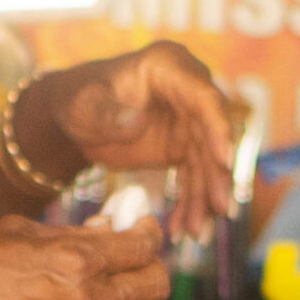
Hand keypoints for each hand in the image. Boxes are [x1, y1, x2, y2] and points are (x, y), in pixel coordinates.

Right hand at [0, 217, 170, 299]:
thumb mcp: (17, 231)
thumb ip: (70, 232)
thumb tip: (106, 229)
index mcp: (78, 262)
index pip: (143, 247)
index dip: (148, 231)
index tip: (141, 224)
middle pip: (154, 287)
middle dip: (151, 265)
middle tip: (132, 253)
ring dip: (115, 292)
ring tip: (81, 276)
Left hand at [29, 41, 237, 237]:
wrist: (75, 118)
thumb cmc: (78, 100)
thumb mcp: (84, 105)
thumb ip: (106, 113)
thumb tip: (136, 123)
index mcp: (168, 66)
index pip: (203, 97)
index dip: (218, 129)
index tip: (224, 161)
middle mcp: (188, 91)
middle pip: (213, 135)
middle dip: (217, 175)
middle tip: (219, 210)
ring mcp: (189, 121)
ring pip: (208, 163)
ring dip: (204, 199)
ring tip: (196, 233)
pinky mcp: (185, 147)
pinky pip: (195, 177)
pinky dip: (190, 204)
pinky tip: (183, 229)